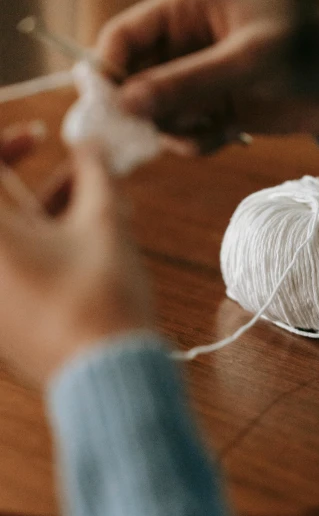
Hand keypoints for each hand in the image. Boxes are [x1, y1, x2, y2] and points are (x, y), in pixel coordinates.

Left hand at [0, 140, 152, 387]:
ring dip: (51, 215)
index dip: (7, 144)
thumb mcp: (104, 225)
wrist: (111, 377)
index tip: (39, 138)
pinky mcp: (5, 321)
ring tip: (103, 208)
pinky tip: (92, 243)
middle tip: (77, 175)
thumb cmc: (103, 302)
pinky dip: (47, 249)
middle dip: (39, 183)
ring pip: (15, 240)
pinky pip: (18, 270)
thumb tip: (91, 145)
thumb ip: (95, 175)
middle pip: (2, 209)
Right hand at [97, 0, 318, 154]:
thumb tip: (127, 104)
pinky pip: (184, 135)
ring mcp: (198, 80)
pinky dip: (198, 143)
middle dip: (143, 112)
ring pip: (157, 115)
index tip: (111, 112)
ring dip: (177, 132)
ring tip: (212, 130)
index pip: (123, 38)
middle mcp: (185, 44)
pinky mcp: (214, 111)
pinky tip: (228, 136)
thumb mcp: (246, 64)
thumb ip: (187, 83)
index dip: (109, 73)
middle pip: (133, 82)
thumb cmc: (308, 54)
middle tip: (161, 134)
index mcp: (187, 9)